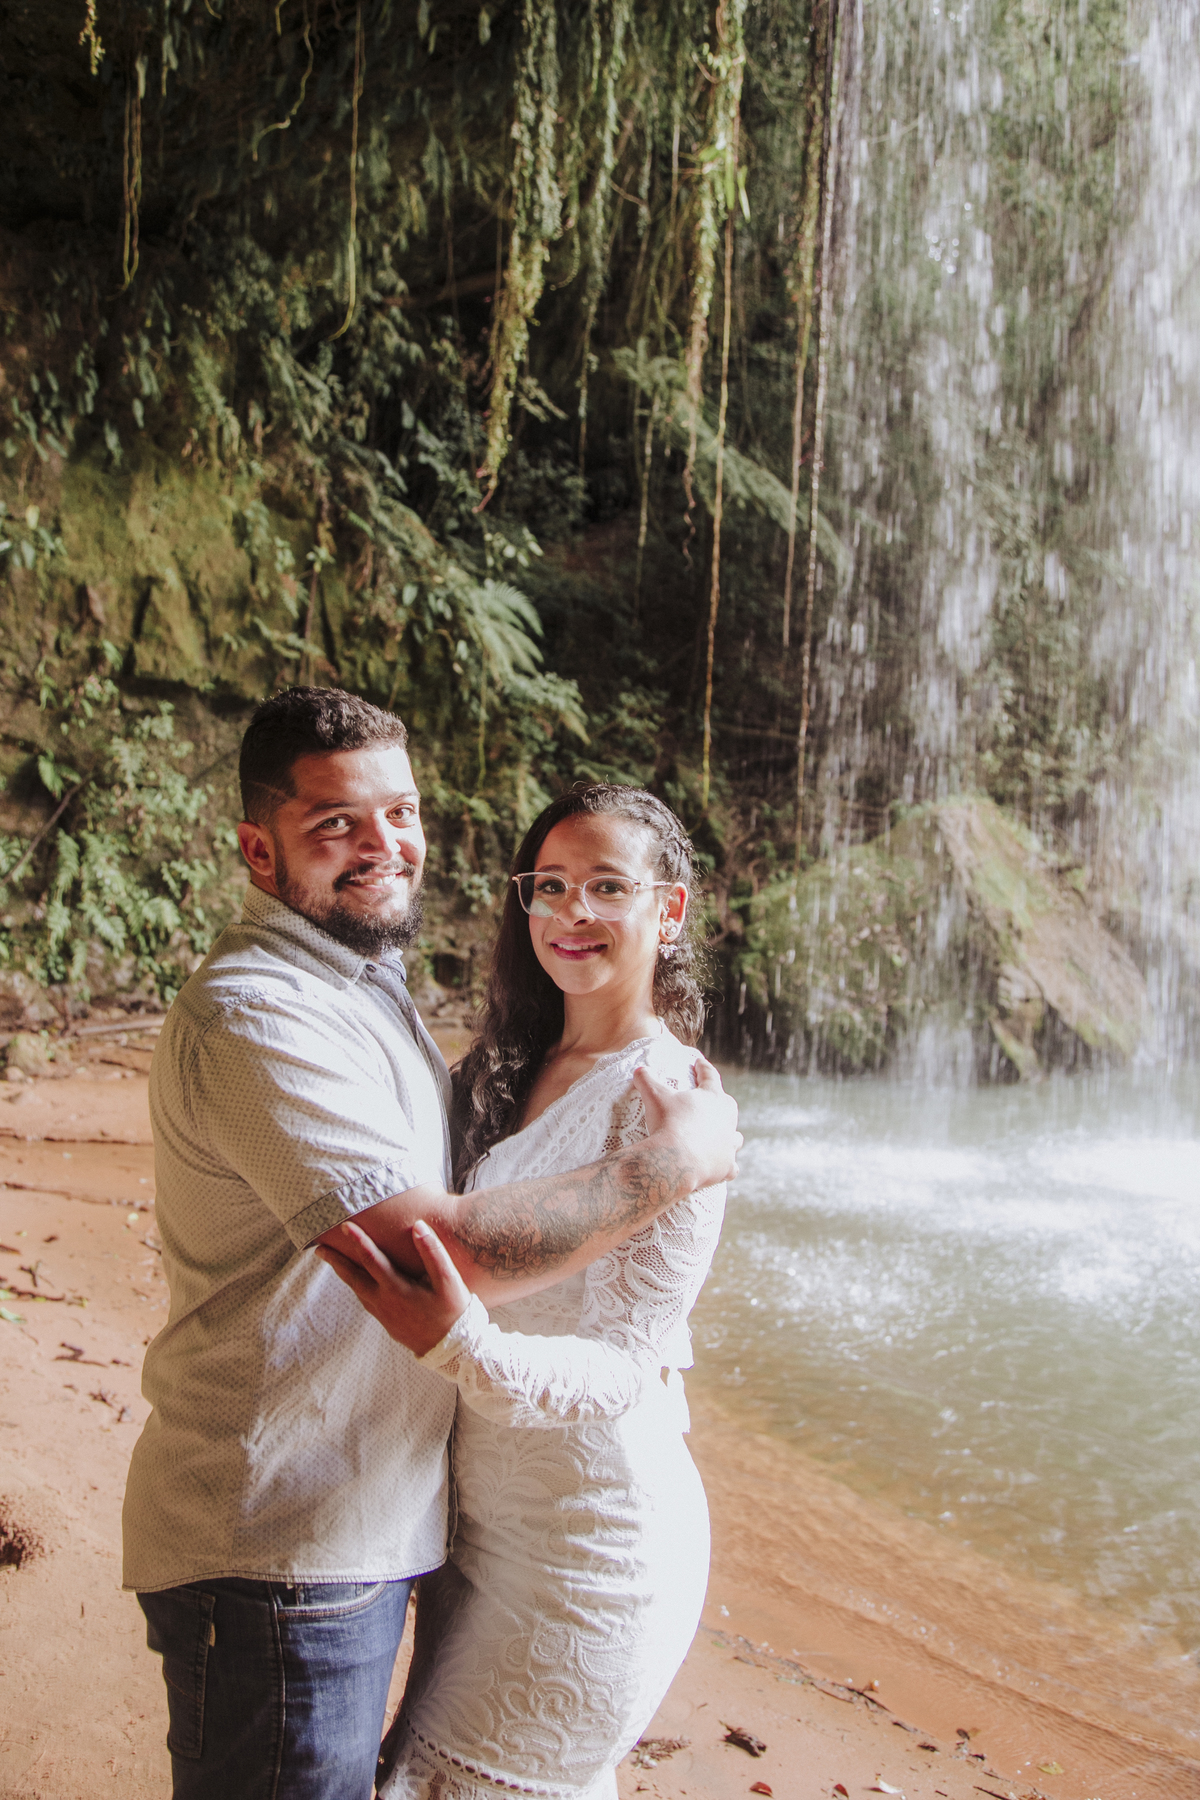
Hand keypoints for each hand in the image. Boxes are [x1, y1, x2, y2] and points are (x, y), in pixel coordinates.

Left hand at [315, 1217, 471, 1356]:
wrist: (453, 1350)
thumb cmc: (453, 1312)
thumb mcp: (448, 1281)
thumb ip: (432, 1252)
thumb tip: (417, 1226)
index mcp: (396, 1289)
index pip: (371, 1259)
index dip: (357, 1241)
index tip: (344, 1226)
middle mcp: (384, 1303)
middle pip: (353, 1278)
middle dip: (336, 1261)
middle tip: (319, 1248)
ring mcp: (384, 1315)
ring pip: (358, 1291)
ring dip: (345, 1275)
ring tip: (335, 1262)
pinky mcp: (388, 1324)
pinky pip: (366, 1301)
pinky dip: (357, 1287)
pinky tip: (360, 1283)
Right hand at [633, 1055, 740, 1186]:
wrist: (674, 1161)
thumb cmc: (668, 1124)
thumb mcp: (654, 1097)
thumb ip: (647, 1080)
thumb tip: (639, 1070)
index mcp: (713, 1097)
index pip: (709, 1076)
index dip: (702, 1068)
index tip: (699, 1063)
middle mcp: (727, 1118)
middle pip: (727, 1105)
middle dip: (719, 1102)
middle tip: (709, 1101)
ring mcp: (728, 1144)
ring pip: (735, 1137)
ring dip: (730, 1135)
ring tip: (723, 1135)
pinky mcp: (726, 1166)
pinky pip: (731, 1167)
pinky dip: (727, 1166)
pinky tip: (726, 1168)